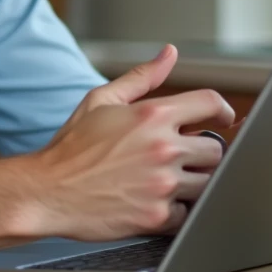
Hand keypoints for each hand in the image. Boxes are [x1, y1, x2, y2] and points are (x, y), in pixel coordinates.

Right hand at [28, 45, 234, 241]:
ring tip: (171, 179)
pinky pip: (189, 213)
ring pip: (208, 183)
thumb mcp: (101, 100)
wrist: (47, 190)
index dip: (222, 110)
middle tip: (186, 156)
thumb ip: (141, 77)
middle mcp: (163, 148)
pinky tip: (158, 201)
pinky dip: (178, 210)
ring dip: (195, 181)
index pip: (211, 103)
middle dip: (204, 151)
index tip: (224, 119)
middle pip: (216, 149)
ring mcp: (162, 184)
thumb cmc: (71, 147)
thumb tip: (169, 54)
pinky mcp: (157, 217)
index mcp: (152, 115)